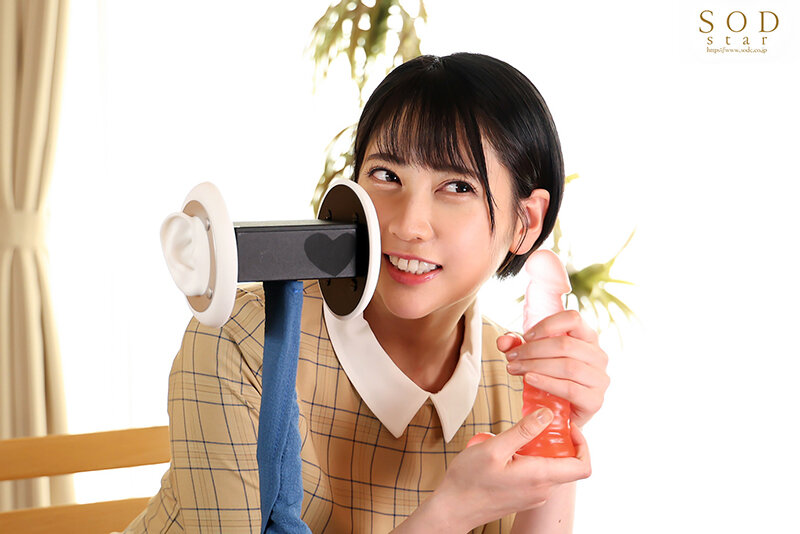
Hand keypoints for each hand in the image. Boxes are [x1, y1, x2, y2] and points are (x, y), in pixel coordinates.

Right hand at [423, 409, 590, 531]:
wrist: (452, 509)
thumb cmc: (469, 481)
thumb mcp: (494, 448)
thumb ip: (524, 430)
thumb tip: (547, 414)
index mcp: (540, 477)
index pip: (582, 466)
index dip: (583, 444)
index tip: (567, 427)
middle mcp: (542, 490)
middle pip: (568, 465)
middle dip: (559, 441)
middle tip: (539, 424)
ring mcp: (534, 496)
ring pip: (552, 469)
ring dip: (543, 450)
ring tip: (520, 437)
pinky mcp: (524, 497)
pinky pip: (539, 476)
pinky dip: (533, 460)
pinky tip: (511, 452)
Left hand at [498, 310, 609, 428]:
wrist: (559, 413)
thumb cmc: (549, 378)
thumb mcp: (531, 358)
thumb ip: (517, 346)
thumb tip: (502, 342)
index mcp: (588, 338)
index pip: (574, 318)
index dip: (547, 324)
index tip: (526, 336)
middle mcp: (599, 356)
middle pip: (566, 344)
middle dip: (532, 350)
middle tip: (511, 357)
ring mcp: (600, 379)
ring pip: (568, 366)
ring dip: (536, 366)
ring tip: (515, 369)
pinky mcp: (595, 401)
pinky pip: (570, 388)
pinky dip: (547, 382)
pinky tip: (529, 380)